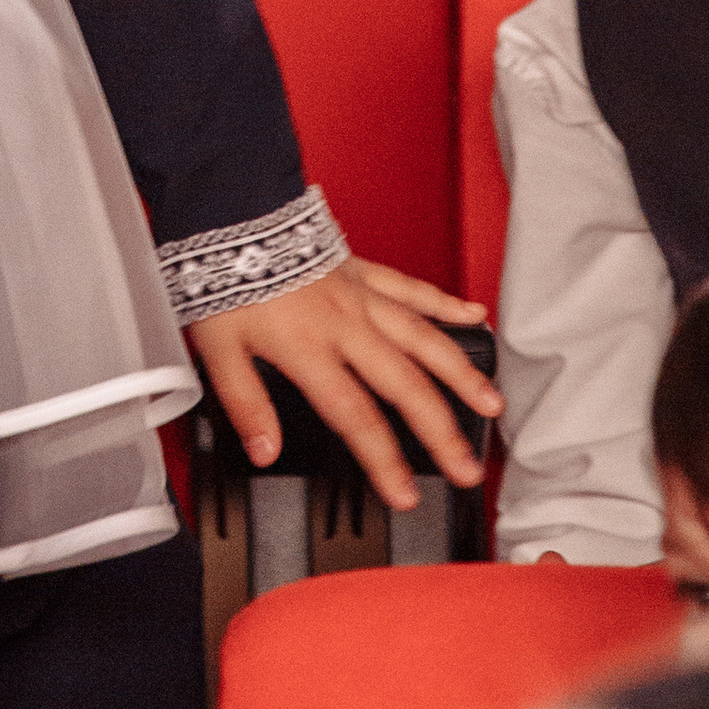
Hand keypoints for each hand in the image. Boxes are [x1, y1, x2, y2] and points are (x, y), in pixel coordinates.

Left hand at [188, 258, 501, 513]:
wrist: (229, 213)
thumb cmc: (222, 280)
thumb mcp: (217, 350)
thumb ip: (246, 404)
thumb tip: (265, 452)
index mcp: (309, 349)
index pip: (356, 417)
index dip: (384, 461)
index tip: (404, 495)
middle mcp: (345, 325)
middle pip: (405, 386)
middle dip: (441, 431)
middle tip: (467, 468)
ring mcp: (360, 296)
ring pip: (423, 338)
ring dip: (460, 374)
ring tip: (491, 403)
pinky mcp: (363, 270)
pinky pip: (412, 288)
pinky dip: (445, 303)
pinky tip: (474, 316)